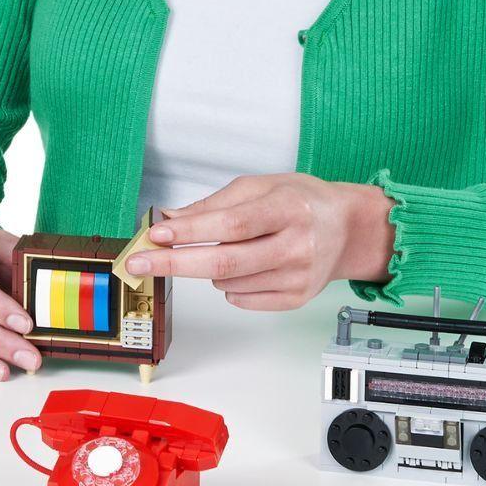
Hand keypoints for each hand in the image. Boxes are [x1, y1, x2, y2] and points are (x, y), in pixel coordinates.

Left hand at [124, 174, 394, 309]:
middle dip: (174, 264)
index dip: (191, 232)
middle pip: (225, 262)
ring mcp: (299, 277)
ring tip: (221, 249)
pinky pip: (241, 299)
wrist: (348, 229)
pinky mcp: (297, 299)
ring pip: (228, 283)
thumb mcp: (260, 186)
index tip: (155, 235)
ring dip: (206, 269)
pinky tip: (242, 266)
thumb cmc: (301, 201)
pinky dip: (228, 285)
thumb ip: (213, 205)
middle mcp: (297, 245)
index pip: (231, 225)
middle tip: (137, 264)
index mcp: (289, 208)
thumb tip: (169, 219)